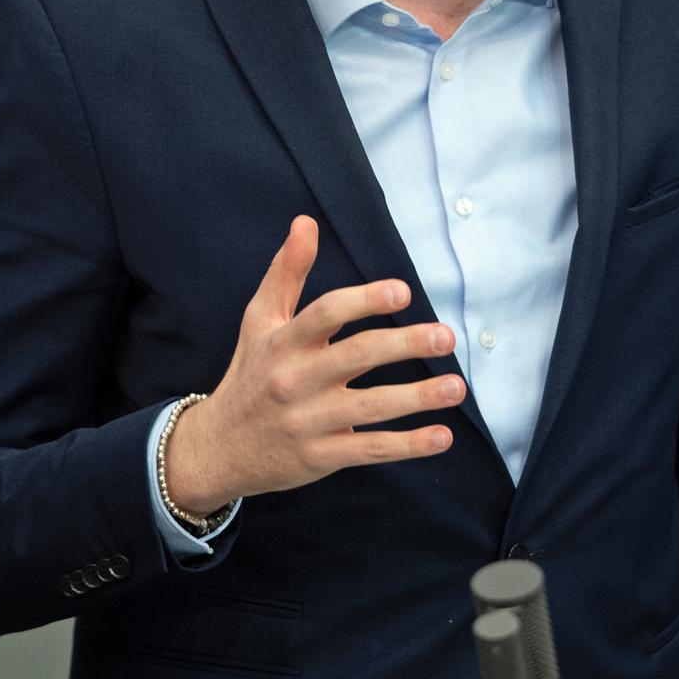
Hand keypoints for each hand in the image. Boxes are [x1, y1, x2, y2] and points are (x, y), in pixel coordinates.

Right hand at [164, 215, 464, 514]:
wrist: (221, 447)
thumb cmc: (250, 372)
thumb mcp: (259, 319)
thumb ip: (286, 271)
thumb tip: (305, 222)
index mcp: (283, 341)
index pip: (326, 313)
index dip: (365, 300)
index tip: (403, 292)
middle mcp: (296, 379)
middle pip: (358, 356)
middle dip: (406, 344)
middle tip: (446, 337)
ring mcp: (310, 421)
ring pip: (372, 407)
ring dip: (419, 396)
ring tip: (458, 386)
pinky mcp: (322, 457)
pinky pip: (371, 449)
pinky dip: (409, 445)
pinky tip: (443, 435)